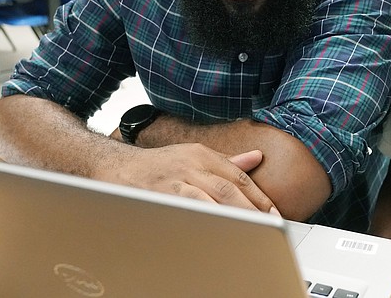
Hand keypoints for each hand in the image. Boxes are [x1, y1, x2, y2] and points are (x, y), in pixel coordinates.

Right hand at [98, 142, 279, 214]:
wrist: (115, 167)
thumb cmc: (159, 165)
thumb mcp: (194, 155)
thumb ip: (227, 161)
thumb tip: (257, 158)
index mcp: (202, 155)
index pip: (238, 176)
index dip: (259, 197)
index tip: (275, 215)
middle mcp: (189, 166)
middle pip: (227, 189)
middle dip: (251, 209)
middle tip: (269, 228)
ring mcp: (173, 183)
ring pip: (208, 200)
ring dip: (230, 217)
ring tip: (249, 232)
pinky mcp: (157, 199)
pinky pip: (184, 212)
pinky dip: (202, 223)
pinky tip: (215, 235)